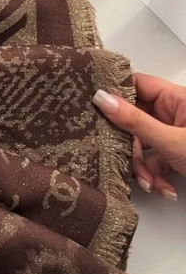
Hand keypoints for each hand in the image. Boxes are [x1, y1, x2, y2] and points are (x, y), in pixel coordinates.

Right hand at [93, 72, 185, 199]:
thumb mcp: (171, 140)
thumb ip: (135, 121)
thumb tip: (103, 99)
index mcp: (176, 98)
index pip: (137, 84)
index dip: (116, 94)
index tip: (95, 107)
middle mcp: (174, 112)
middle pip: (134, 120)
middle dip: (132, 147)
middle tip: (128, 161)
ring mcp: (175, 134)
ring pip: (142, 144)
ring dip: (143, 168)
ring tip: (152, 184)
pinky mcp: (176, 154)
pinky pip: (155, 160)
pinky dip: (156, 177)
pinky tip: (164, 189)